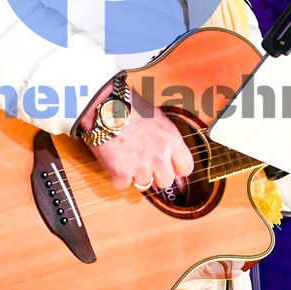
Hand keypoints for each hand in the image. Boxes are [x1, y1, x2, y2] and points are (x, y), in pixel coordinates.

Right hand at [80, 81, 194, 189]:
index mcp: (172, 140)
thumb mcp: (158, 118)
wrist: (104, 105)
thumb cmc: (129, 105)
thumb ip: (167, 139)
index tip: (169, 166)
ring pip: (144, 184)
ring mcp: (140, 166)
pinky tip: (114, 158)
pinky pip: (122, 185)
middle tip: (144, 161)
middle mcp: (160, 156)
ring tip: (126, 154)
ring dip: (135, 174)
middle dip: (156, 174)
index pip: (186, 168)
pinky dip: (116, 176)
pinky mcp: (120, 173)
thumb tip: (170, 155)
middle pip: (166, 181)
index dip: (176, 168)